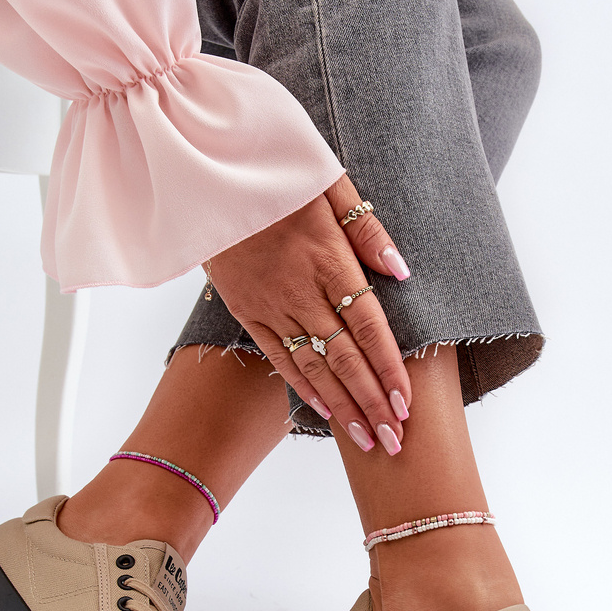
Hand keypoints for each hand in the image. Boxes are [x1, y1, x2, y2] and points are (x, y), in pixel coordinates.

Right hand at [205, 174, 411, 453]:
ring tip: (369, 440)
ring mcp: (271, 304)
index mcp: (327, 258)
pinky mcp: (247, 310)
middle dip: (373, 404)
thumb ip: (365, 228)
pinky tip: (326, 411)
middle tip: (396, 442)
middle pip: (346, 358)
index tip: (407, 404)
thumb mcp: (327, 180)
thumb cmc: (274, 168)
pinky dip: (304, 386)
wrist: (203, 168)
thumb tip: (400, 270)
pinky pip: (279, 356)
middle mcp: (301, 290)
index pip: (368, 326)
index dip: (389, 368)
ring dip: (344, 407)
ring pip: (315, 367)